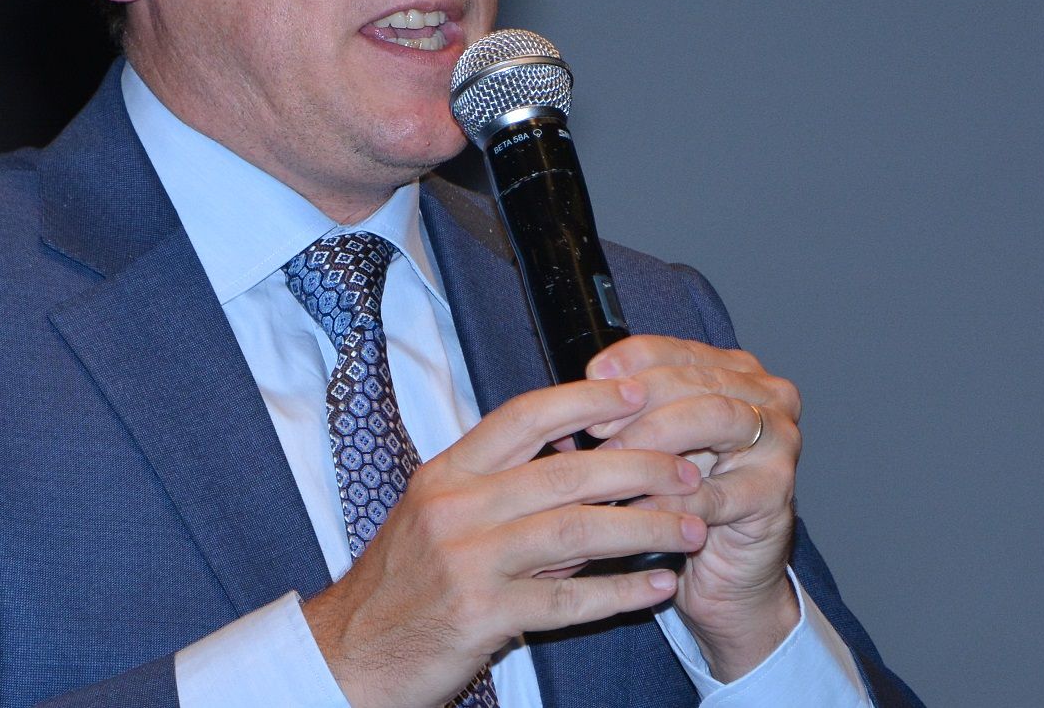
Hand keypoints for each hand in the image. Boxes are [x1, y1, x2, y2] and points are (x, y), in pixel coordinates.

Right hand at [302, 376, 707, 707]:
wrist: (351, 653)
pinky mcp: (482, 615)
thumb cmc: (402, 583)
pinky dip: (622, 593)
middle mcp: (456, 508)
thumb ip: (501, 489)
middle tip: (690, 469)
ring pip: (577, 531)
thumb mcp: (439, 517)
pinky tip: (658, 586)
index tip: (639, 390)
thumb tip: (580, 465)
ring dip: (645, 528)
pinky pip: (569, 602)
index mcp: (447, 473)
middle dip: (641, 468)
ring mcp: (469, 561)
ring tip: (692, 526)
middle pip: (566, 473)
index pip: (525, 416)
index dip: (587, 399)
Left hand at [585, 336, 802, 680]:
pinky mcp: (774, 495)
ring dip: (657, 439)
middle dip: (641, 401)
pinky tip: (639, 505)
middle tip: (598, 427)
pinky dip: (672, 499)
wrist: (725, 571)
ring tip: (615, 460)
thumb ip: (627, 411)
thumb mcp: (655, 443)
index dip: (632, 360)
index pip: (678, 349)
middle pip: (697, 380)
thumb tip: (573, 395)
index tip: (593, 376)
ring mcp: (779, 443)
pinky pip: (717, 490)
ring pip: (716, 418)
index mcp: (734, 371)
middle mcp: (767, 397)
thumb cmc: (685, 498)